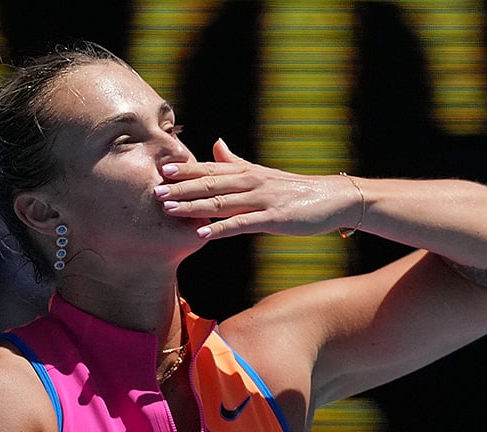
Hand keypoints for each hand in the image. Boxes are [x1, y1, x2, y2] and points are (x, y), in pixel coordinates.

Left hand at [154, 139, 361, 238]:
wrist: (332, 199)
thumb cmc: (294, 189)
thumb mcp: (261, 172)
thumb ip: (235, 161)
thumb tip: (215, 142)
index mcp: (246, 171)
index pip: (209, 168)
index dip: (184, 169)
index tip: (159, 170)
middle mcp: (250, 181)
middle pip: (209, 183)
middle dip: (180, 189)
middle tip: (154, 192)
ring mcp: (261, 200)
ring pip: (220, 202)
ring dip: (192, 207)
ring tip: (169, 211)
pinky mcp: (272, 219)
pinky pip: (241, 224)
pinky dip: (220, 229)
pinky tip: (202, 234)